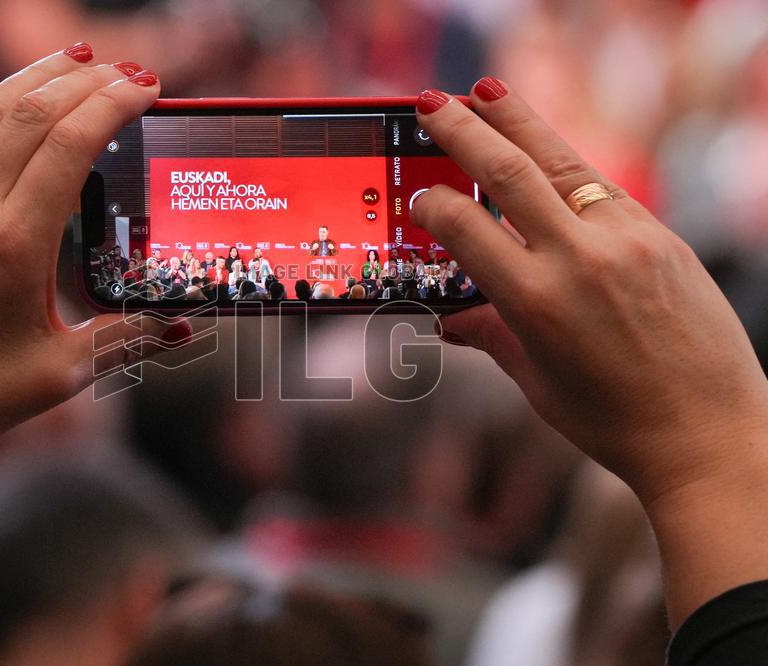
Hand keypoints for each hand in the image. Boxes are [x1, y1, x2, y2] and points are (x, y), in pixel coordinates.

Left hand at [0, 46, 183, 488]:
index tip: (146, 89)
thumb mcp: (58, 373)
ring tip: (76, 57)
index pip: (72, 144)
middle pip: (34, 115)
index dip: (114, 104)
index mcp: (16, 244)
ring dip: (34, 77)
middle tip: (128, 71)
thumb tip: (183, 328)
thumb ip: (125, 340)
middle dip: (88, 82)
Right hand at [410, 80, 767, 623]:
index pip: (465, 226)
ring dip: (517, 121)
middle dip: (462, 128)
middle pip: (509, 171)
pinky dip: (564, 164)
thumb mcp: (537, 380)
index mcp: (536, 302)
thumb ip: (491, 335)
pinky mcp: (660, 234)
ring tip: (485, 93)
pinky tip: (544, 152)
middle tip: (430, 101)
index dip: (432, 203)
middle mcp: (580, 260)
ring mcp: (627, 240)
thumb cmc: (615, 420)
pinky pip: (601, 187)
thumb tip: (452, 320)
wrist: (710, 433)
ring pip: (561, 161)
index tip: (418, 195)